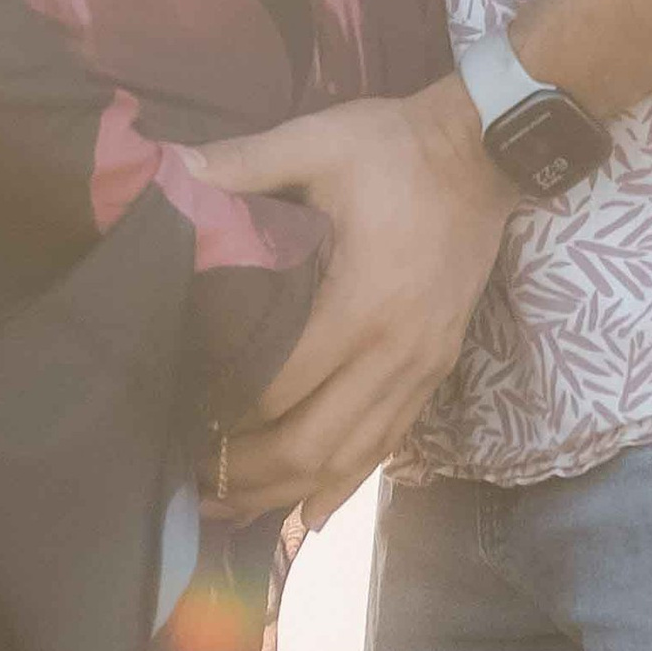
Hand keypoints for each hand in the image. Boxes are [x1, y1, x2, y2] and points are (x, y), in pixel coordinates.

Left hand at [199, 75, 513, 529]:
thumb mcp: (317, 140)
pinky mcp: (437, 369)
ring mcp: (422, 367)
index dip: (226, 415)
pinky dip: (344, 482)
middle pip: (313, 444)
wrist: (486, 151)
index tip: (178, 419)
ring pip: (351, 458)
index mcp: (361, 303)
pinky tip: (307, 510)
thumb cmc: (396, 147)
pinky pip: (387, 443)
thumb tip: (164, 173)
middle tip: (190, 483)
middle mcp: (395, 352)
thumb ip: (241, 164)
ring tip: (230, 506)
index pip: (282, 389)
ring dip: (289, 490)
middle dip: (247, 474)